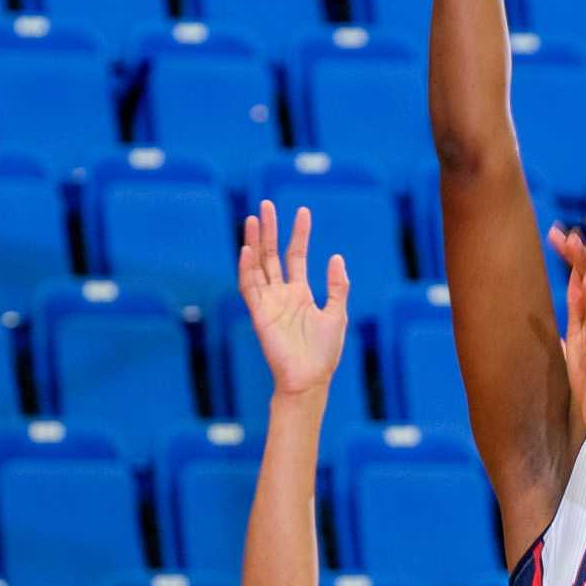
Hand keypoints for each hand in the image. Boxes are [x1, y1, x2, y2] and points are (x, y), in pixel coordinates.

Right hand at [239, 202, 350, 397]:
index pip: (296, 256)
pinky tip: (247, 249)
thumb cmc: (324, 353)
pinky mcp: (259, 314)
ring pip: (258, 266)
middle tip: (267, 205)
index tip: (303, 211)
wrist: (309, 379)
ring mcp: (268, 303)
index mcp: (300, 293)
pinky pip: (250, 287)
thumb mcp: (337, 314)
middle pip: (272, 255)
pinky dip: (247, 268)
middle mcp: (281, 294)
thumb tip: (337, 257)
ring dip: (254, 242)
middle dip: (270, 230)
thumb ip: (338, 286)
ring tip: (253, 218)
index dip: (299, 234)